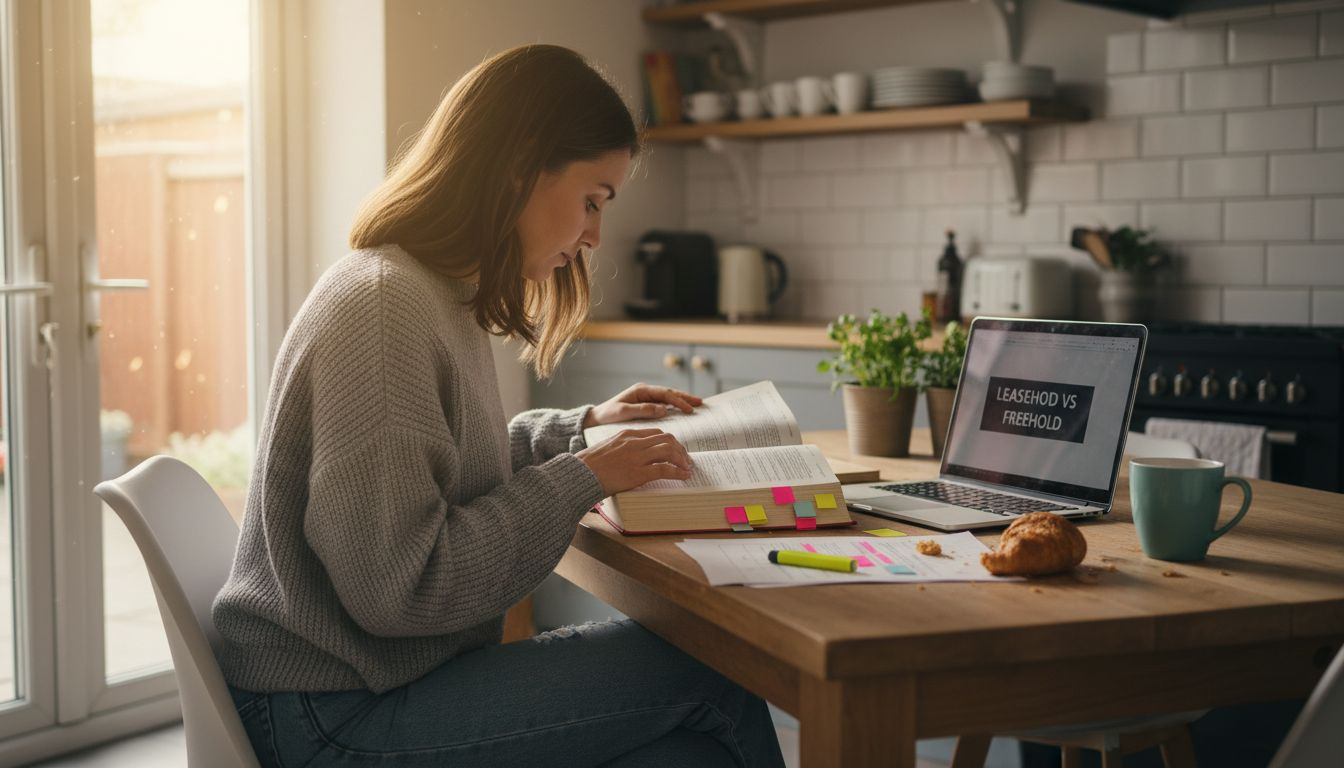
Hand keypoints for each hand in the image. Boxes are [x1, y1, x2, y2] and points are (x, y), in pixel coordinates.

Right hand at [576, 428, 693, 495]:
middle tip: (685, 460)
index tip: (675, 451)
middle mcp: (634, 442)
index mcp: (626, 435)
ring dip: (682, 460)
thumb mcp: (607, 449)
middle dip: (680, 449)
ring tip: (687, 468)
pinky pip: (665, 469)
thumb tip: (633, 458)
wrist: (578, 474)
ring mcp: (636, 457)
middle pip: (666, 439)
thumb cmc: (589, 466)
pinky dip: (678, 472)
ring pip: (669, 450)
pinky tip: (684, 476)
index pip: (656, 433)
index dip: (670, 442)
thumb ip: (623, 449)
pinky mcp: (637, 473)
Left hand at [583, 383, 701, 427]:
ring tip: (696, 404)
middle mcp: (645, 391)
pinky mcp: (646, 405)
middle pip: (669, 393)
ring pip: (668, 398)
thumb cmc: (608, 415)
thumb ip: (643, 410)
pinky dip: (674, 406)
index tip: (689, 409)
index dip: (678, 400)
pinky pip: (663, 404)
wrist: (597, 418)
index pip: (664, 394)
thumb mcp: (623, 412)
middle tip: (700, 403)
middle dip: (685, 397)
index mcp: (640, 390)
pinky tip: (683, 410)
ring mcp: (646, 398)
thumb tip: (663, 409)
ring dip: (682, 401)